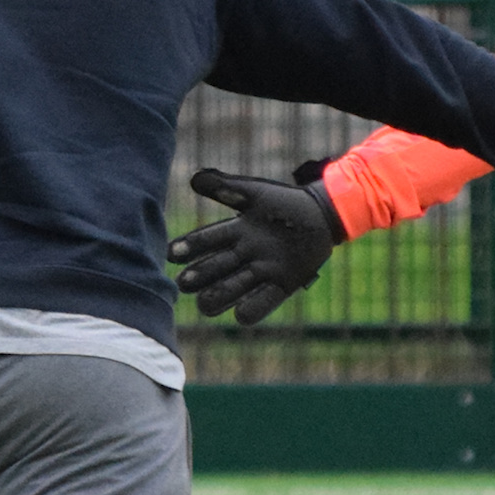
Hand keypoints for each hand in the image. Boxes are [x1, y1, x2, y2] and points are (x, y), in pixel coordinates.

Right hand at [167, 168, 345, 326]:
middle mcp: (244, 255)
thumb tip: (194, 179)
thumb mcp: (256, 192)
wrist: (322, 215)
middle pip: (216, 268)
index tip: (172, 254)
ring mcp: (262, 271)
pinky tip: (240, 314)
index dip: (191, 247)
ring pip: (235, 287)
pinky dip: (253, 308)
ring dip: (220, 295)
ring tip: (204, 304)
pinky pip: (265, 300)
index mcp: (235, 232)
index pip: (208, 240)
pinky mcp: (283, 284)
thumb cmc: (285, 202)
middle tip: (184, 283)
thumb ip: (226, 188)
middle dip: (201, 275)